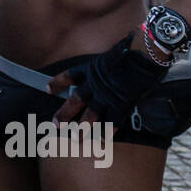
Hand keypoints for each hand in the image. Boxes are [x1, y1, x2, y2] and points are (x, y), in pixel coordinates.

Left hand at [47, 32, 166, 130]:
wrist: (142, 54)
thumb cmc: (130, 51)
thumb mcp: (110, 56)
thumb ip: (105, 66)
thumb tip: (105, 68)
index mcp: (90, 69)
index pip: (69, 76)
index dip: (57, 83)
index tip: (47, 90)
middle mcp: (94, 83)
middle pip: (75, 100)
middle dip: (64, 113)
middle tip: (55, 124)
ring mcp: (107, 95)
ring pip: (90, 115)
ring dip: (82, 128)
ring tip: (76, 138)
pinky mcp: (121, 103)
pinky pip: (113, 121)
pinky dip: (108, 131)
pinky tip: (103, 139)